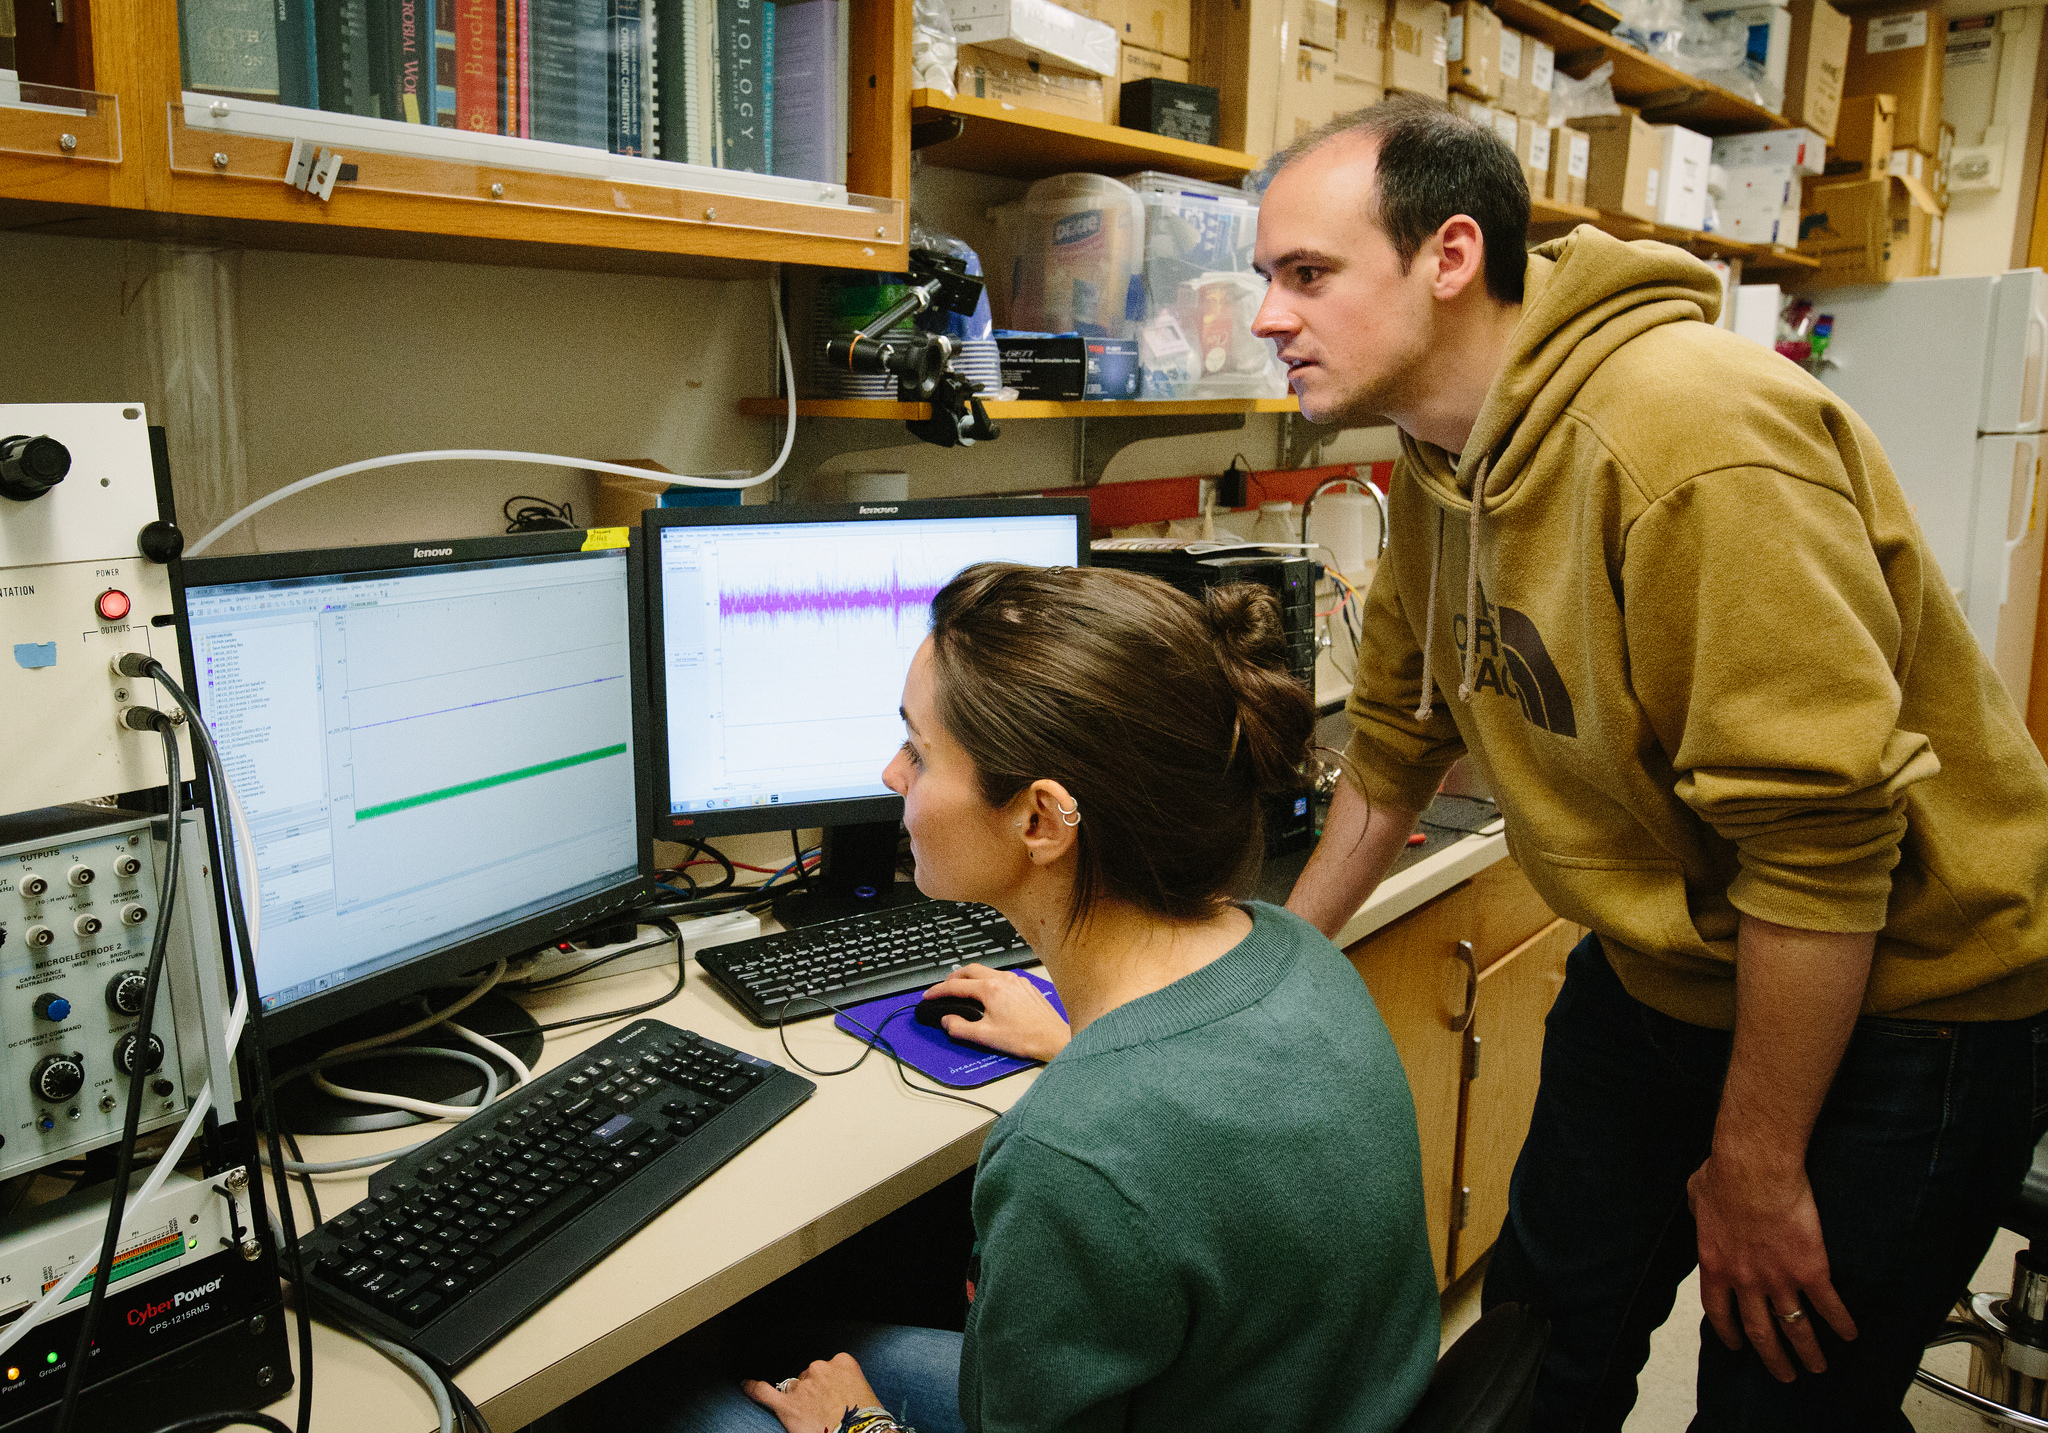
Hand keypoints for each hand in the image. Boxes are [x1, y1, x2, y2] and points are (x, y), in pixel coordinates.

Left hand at [742, 1352, 883, 1432]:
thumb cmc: (866, 1420)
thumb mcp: (865, 1393)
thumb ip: (847, 1384)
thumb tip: (836, 1394)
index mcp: (843, 1362)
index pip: (830, 1367)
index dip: (829, 1384)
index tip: (833, 1396)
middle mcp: (821, 1368)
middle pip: (810, 1375)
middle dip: (813, 1392)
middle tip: (823, 1412)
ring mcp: (802, 1386)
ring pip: (794, 1387)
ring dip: (798, 1400)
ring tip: (808, 1418)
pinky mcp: (787, 1405)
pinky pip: (764, 1392)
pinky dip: (752, 1388)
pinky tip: (744, 1385)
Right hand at [921, 964, 1069, 1062]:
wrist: (1054, 1039)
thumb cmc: (1026, 1038)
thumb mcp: (986, 1037)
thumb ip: (960, 1028)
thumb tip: (947, 1021)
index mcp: (991, 990)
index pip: (955, 985)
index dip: (938, 990)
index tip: (929, 995)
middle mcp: (1004, 980)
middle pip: (970, 970)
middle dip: (953, 978)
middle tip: (944, 988)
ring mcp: (1016, 981)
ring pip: (986, 971)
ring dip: (971, 978)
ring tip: (964, 990)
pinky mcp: (1026, 986)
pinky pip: (1001, 977)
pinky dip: (988, 981)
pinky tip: (989, 994)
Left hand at [1687, 1151, 1856, 1380]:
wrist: (1754, 1168)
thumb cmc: (1723, 1174)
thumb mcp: (1696, 1195)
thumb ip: (1699, 1212)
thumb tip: (1700, 1208)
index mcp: (1716, 1265)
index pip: (1719, 1312)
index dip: (1729, 1332)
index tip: (1738, 1346)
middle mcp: (1746, 1281)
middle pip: (1760, 1331)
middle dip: (1772, 1358)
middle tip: (1784, 1375)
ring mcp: (1779, 1278)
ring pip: (1795, 1327)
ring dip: (1808, 1351)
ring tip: (1817, 1367)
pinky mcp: (1811, 1269)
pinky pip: (1828, 1305)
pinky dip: (1841, 1323)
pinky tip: (1850, 1335)